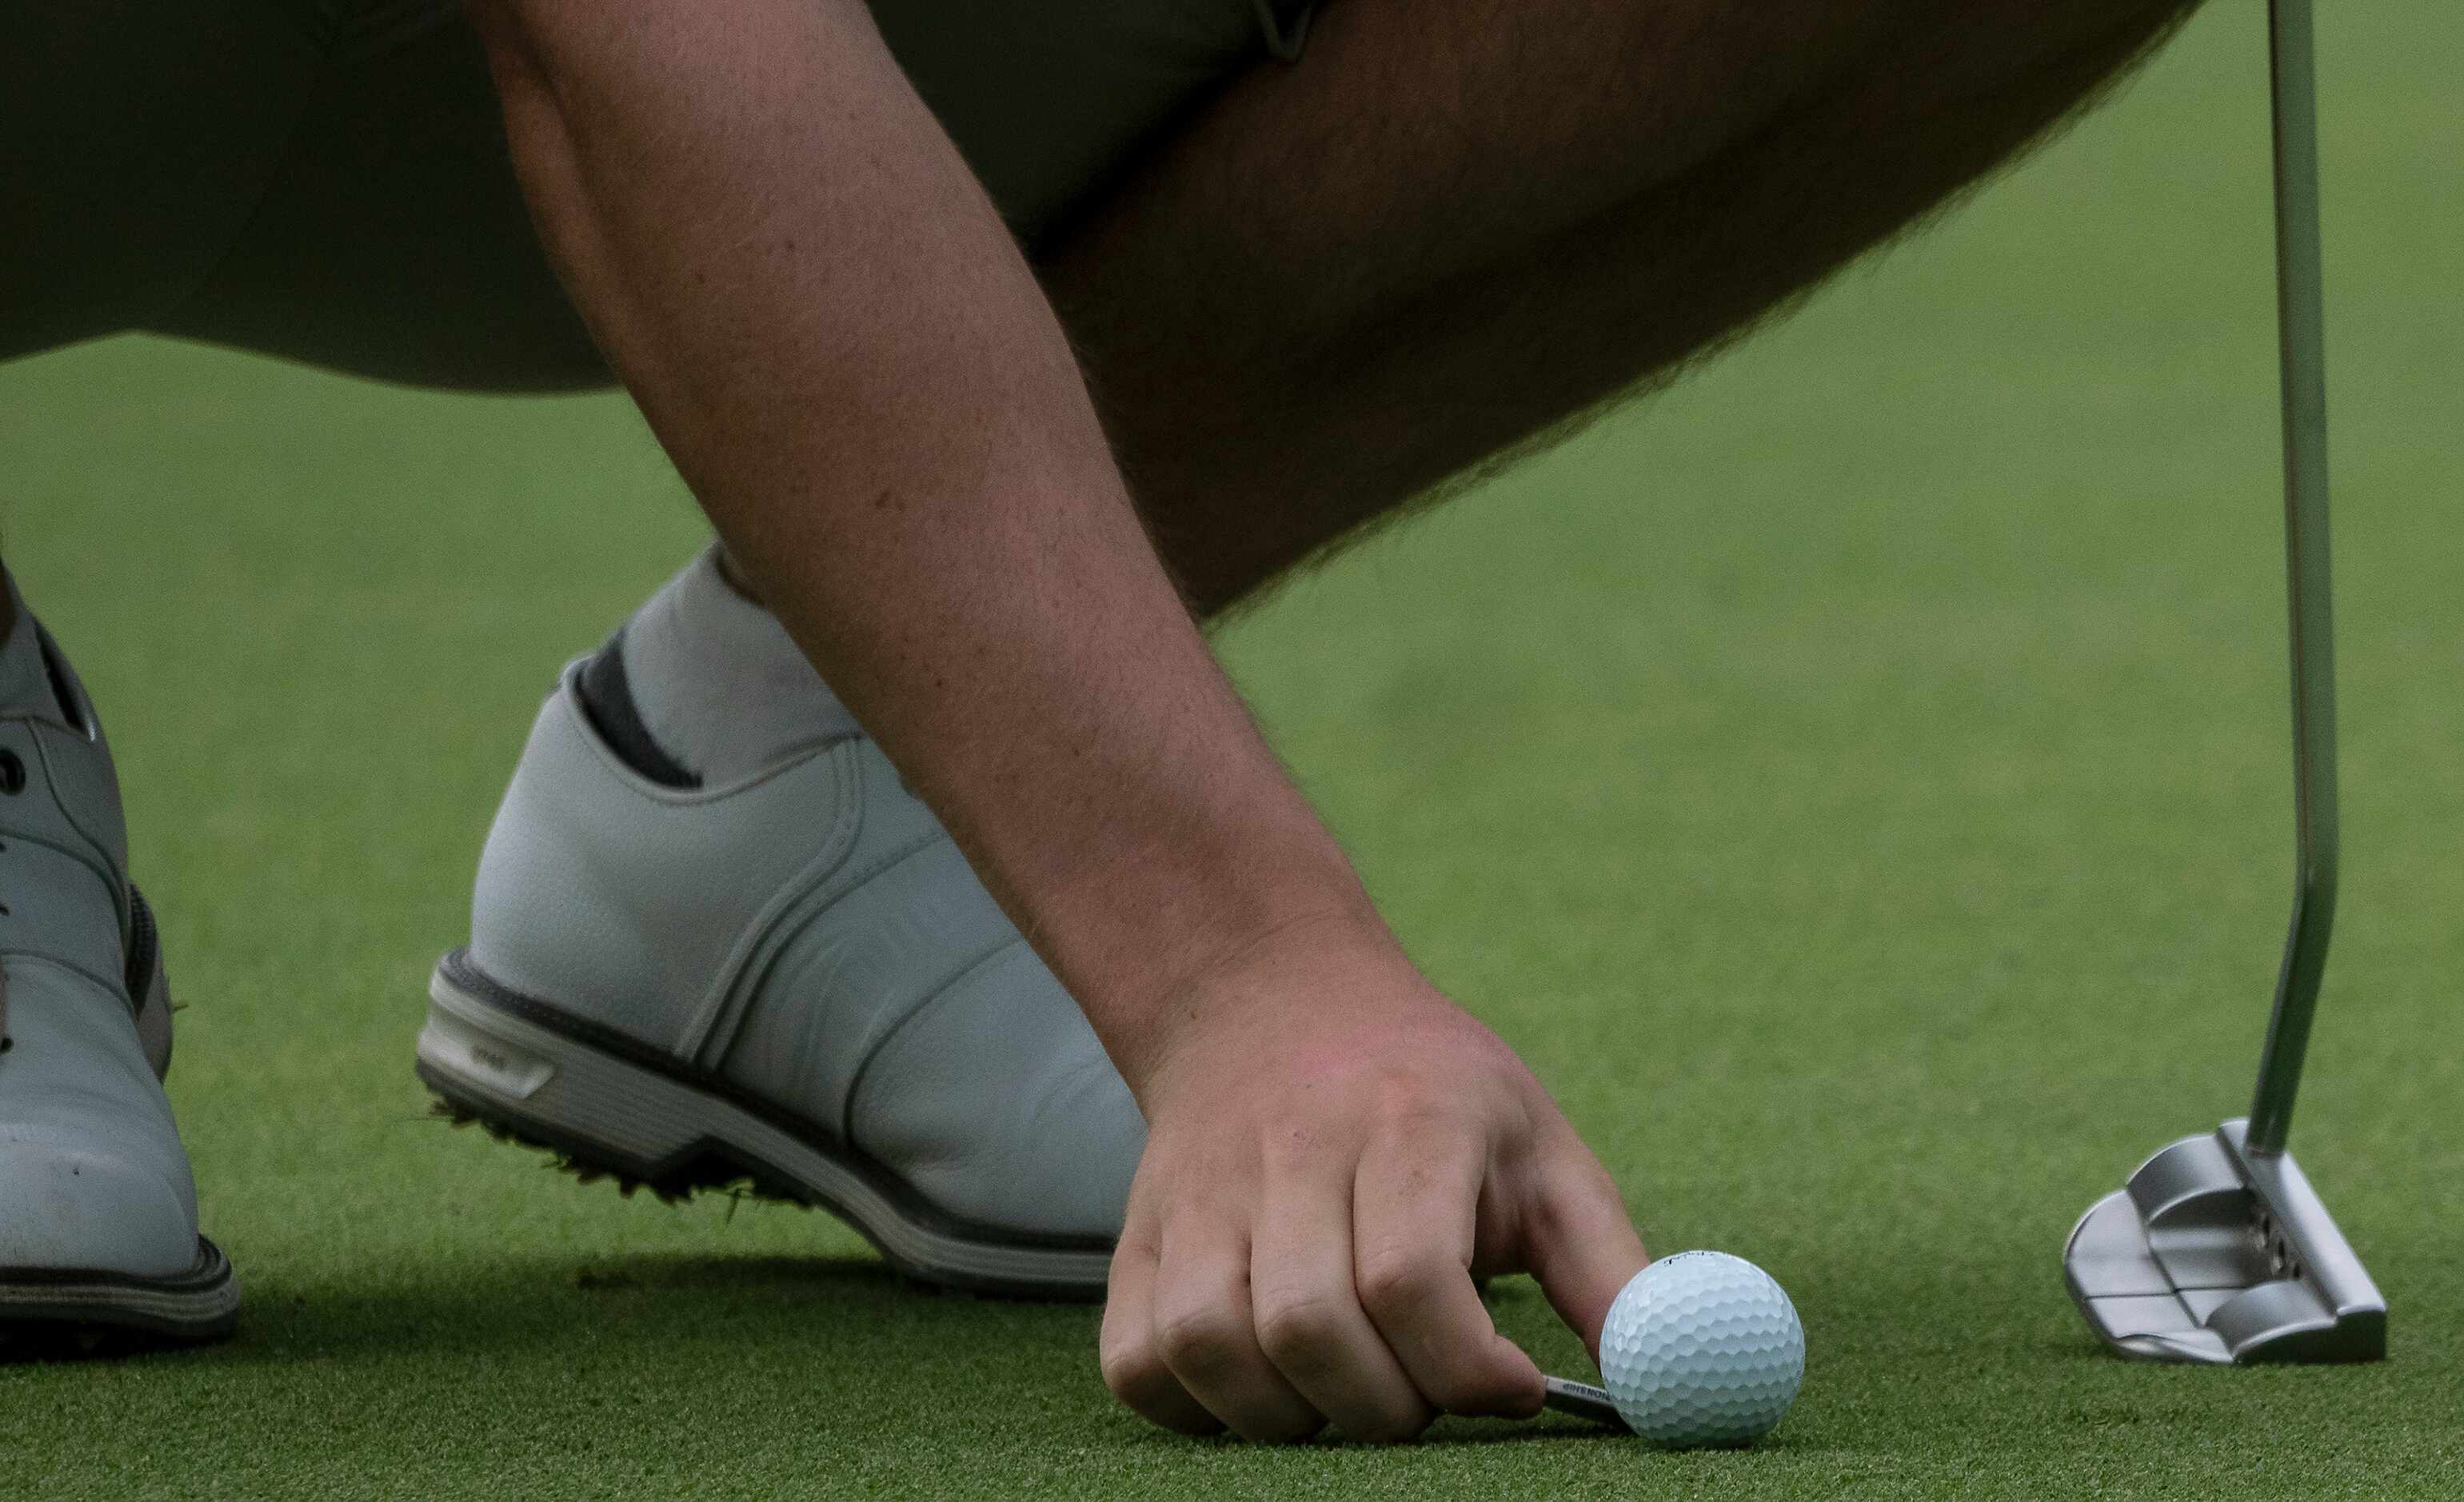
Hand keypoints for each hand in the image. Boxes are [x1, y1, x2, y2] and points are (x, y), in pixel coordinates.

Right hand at [1098, 928, 1647, 1441]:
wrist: (1268, 998)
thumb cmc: (1429, 1093)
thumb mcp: (1540, 1149)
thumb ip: (1608, 1270)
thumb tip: (1673, 1379)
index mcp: (1407, 1119)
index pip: (1410, 1275)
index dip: (1466, 1368)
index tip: (1515, 1390)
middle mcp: (1288, 1150)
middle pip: (1308, 1325)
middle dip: (1386, 1406)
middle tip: (1428, 1399)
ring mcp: (1196, 1194)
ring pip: (1210, 1348)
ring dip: (1292, 1414)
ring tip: (1351, 1391)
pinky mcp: (1134, 1237)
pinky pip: (1139, 1363)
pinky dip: (1201, 1409)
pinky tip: (1268, 1387)